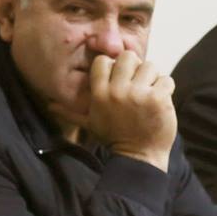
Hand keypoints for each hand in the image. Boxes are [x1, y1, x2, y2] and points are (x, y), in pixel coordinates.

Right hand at [76, 53, 176, 170]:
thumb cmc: (114, 138)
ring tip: (150, 94)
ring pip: (150, 66)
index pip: (104, 61)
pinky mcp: (158, 99)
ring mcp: (139, 94)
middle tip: (138, 83)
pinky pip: (166, 79)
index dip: (114, 65)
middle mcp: (117, 91)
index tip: (120, 78)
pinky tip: (160, 102)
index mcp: (100, 94)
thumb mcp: (90, 124)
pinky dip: (166, 88)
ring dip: (153, 78)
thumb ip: (71, 112)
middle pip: (128, 57)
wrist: (138, 158)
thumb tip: (50, 106)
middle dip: (136, 67)